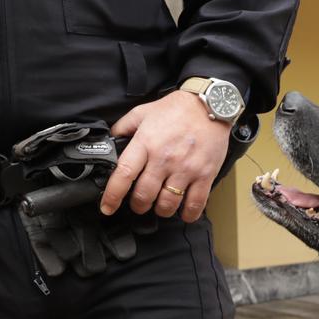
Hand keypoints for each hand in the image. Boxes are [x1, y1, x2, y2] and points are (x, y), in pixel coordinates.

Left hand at [101, 90, 230, 222]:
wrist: (211, 104)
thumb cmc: (177, 109)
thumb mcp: (143, 112)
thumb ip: (124, 127)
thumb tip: (110, 141)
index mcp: (146, 143)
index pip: (123, 174)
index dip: (112, 196)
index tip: (107, 207)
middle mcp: (164, 158)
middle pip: (144, 195)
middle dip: (138, 205)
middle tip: (140, 203)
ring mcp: (185, 168)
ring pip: (167, 204)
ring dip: (161, 210)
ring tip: (161, 205)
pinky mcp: (205, 174)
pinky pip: (195, 204)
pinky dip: (187, 214)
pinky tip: (184, 211)